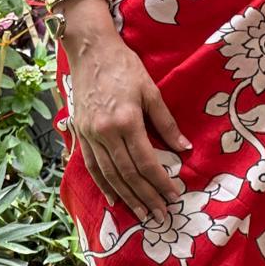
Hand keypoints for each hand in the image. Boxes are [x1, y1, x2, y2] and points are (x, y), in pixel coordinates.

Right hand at [66, 29, 191, 222]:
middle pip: (128, 174)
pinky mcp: (80, 133)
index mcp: (126, 120)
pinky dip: (103, 185)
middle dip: (146, 197)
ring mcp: (90, 134)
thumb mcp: (150, 89)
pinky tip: (113, 199)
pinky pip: (91, 166)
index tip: (174, 196)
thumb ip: (166, 122)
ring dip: (127, 197)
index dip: (160, 182)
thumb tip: (184, 148)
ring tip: (142, 214)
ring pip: (109, 175)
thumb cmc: (124, 66)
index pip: (146, 162)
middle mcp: (106, 132)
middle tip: (161, 215)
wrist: (90, 50)